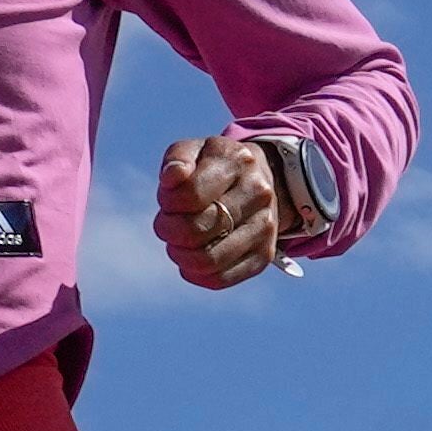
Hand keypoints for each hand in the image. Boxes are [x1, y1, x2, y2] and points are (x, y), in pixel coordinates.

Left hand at [152, 129, 296, 290]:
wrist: (259, 181)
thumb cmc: (214, 168)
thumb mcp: (193, 151)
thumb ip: (177, 159)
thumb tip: (173, 176)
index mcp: (238, 161)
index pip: (191, 194)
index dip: (168, 203)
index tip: (167, 201)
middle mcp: (258, 193)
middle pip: (197, 230)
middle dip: (169, 231)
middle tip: (166, 225)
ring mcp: (265, 226)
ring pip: (209, 260)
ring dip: (180, 256)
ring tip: (177, 244)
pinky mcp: (264, 254)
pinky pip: (221, 279)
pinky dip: (196, 275)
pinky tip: (189, 260)